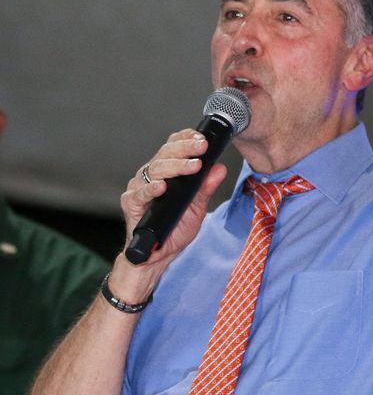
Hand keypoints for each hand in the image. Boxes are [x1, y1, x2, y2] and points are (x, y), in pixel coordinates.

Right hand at [115, 129, 226, 292]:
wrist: (157, 256)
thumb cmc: (173, 229)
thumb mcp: (197, 208)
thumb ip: (206, 188)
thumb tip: (220, 168)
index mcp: (166, 172)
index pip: (173, 147)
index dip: (186, 139)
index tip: (202, 138)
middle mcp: (151, 176)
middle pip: (165, 154)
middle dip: (185, 149)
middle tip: (201, 147)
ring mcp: (139, 188)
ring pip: (155, 169)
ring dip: (175, 166)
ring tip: (192, 166)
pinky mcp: (131, 203)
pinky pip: (139, 193)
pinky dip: (151, 189)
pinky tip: (162, 186)